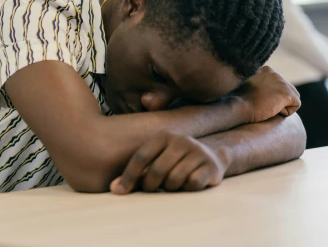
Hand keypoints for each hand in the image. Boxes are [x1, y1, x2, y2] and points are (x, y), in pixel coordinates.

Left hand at [110, 131, 226, 194]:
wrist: (212, 159)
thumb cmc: (176, 164)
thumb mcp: (156, 162)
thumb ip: (136, 174)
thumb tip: (114, 189)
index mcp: (164, 136)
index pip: (141, 156)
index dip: (129, 175)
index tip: (119, 191)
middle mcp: (181, 140)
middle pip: (156, 170)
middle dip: (150, 185)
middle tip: (152, 189)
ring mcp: (197, 151)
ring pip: (174, 179)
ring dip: (170, 188)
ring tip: (173, 184)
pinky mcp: (210, 165)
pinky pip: (192, 184)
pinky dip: (187, 188)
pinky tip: (190, 184)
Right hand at [233, 66, 300, 122]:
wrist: (240, 106)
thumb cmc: (242, 102)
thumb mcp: (252, 88)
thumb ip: (263, 86)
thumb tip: (271, 94)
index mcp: (267, 71)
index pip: (280, 84)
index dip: (275, 95)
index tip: (262, 98)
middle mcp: (276, 74)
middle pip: (290, 91)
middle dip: (281, 101)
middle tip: (264, 105)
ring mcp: (282, 82)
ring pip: (294, 98)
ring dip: (284, 106)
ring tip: (268, 107)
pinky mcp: (287, 93)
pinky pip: (296, 105)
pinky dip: (287, 112)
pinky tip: (273, 110)